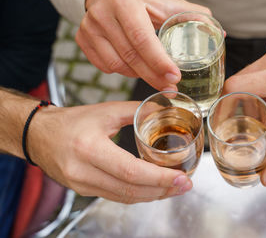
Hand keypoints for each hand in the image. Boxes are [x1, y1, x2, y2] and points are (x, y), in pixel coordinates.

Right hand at [28, 101, 192, 203]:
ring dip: (153, 195)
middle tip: (185, 184)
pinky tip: (153, 189)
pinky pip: (116, 196)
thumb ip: (136, 110)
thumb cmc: (71, 121)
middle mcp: (83, 171)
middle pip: (130, 189)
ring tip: (175, 188)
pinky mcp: (83, 191)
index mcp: (89, 148)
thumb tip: (165, 109)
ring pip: (125, 197)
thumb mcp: (104, 111)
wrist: (38, 136)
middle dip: (162, 190)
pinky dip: (138, 195)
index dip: (158, 177)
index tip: (181, 177)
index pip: (130, 171)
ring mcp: (82, 185)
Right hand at [76, 0, 210, 90]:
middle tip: (170, 88)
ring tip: (153, 74)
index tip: (175, 77)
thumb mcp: (164, 1)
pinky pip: (105, 66)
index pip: (143, 39)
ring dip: (138, 75)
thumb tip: (221, 33)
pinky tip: (134, 67)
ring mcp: (89, 28)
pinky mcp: (82, 39)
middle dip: (153, 76)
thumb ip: (190, 15)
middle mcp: (102, 14)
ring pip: (117, 65)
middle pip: (131, 56)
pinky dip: (122, 71)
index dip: (160, 62)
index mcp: (125, 2)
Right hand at [224, 43, 265, 185]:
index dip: (224, 103)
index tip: (224, 118)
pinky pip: (258, 67)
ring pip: (247, 72)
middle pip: (238, 79)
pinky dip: (256, 82)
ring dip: (245, 91)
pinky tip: (265, 98)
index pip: (234, 85)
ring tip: (252, 111)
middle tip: (237, 121)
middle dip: (234, 100)